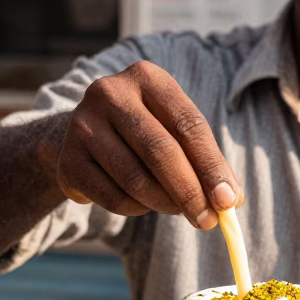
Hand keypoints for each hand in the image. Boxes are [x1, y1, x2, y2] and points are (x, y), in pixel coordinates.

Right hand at [40, 60, 241, 228]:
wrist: (83, 135)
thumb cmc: (143, 133)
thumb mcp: (175, 132)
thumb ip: (205, 162)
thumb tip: (232, 202)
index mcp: (147, 77)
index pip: (189, 125)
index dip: (212, 166)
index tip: (229, 201)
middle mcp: (110, 93)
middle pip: (161, 151)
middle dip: (190, 192)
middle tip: (207, 221)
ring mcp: (82, 124)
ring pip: (136, 179)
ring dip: (164, 204)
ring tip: (177, 209)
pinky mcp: (68, 159)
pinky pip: (113, 198)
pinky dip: (137, 209)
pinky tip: (143, 204)